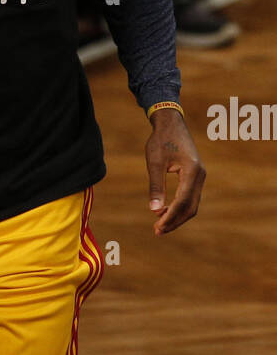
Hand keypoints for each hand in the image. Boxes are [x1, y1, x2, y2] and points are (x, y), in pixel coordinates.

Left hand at [145, 109, 205, 235]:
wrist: (170, 123)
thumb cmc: (161, 140)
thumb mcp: (154, 162)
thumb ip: (155, 186)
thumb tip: (154, 210)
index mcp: (192, 171)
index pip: (182, 201)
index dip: (170, 216)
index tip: (157, 227)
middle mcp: (200, 175)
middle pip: (190, 207)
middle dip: (174, 221)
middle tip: (157, 231)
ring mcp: (199, 176)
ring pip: (192, 204)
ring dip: (177, 216)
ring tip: (160, 226)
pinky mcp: (195, 176)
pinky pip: (190, 197)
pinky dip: (179, 207)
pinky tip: (165, 212)